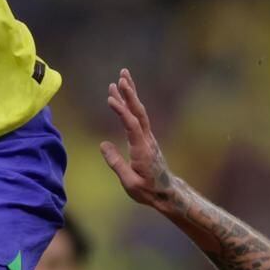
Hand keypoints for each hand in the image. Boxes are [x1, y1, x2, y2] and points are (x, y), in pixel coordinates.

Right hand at [100, 68, 175, 208]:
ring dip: (131, 95)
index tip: (110, 99)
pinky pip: (138, 118)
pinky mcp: (146, 139)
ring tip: (122, 78)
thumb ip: (116, 163)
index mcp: (142, 149)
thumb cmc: (148, 190)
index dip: (121, 111)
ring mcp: (148, 138)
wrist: (166, 192)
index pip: (131, 125)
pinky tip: (126, 97)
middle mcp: (147, 139)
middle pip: (138, 112)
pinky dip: (131, 105)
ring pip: (139, 112)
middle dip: (130, 94)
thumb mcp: (129, 182)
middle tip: (122, 76)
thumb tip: (103, 144)